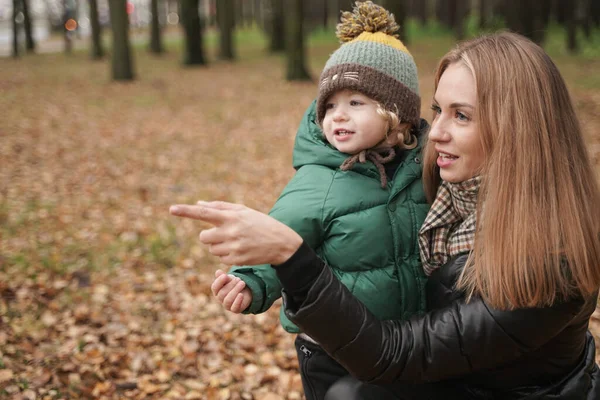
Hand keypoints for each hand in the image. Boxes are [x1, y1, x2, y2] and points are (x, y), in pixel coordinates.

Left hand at [169, 201, 302, 265]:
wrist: (280, 242)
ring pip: (211, 249)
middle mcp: (231, 232)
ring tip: (236, 241)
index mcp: (232, 217)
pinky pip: (220, 259)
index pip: (204, 213)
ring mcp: (234, 247)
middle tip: (223, 233)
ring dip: (218, 246)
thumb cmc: (259, 223)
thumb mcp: (243, 211)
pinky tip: (240, 250)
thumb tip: (197, 205)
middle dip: (208, 236)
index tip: (171, 209)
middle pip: (203, 237)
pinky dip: (226, 255)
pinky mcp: (237, 260)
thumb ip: (219, 207)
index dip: (186, 211)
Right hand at [211, 269, 251, 312]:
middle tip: (238, 279)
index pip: (214, 287)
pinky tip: (241, 294)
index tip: (225, 276)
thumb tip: (218, 272)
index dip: (219, 282)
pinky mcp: (235, 309)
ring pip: (228, 300)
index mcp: (217, 291)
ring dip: (235, 290)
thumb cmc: (234, 283)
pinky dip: (237, 301)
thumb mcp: (229, 278)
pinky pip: (234, 308)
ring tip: (242, 283)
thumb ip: (223, 276)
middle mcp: (220, 299)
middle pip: (222, 293)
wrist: (245, 291)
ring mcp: (227, 305)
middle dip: (231, 285)